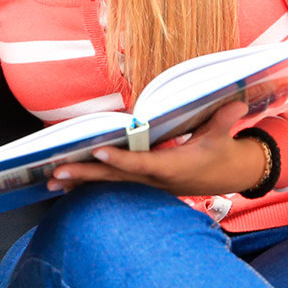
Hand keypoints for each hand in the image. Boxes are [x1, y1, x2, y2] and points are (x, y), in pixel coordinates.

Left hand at [48, 102, 268, 197]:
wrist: (229, 176)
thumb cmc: (223, 152)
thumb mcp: (224, 136)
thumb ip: (224, 119)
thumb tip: (236, 103)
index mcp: (173, 167)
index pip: (142, 164)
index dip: (121, 159)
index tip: (99, 150)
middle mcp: (155, 180)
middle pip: (116, 178)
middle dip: (86, 174)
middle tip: (57, 171)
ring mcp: (147, 185)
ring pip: (109, 184)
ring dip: (80, 182)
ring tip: (51, 180)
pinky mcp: (143, 185)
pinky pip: (113, 184)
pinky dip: (90, 183)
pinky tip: (67, 183)